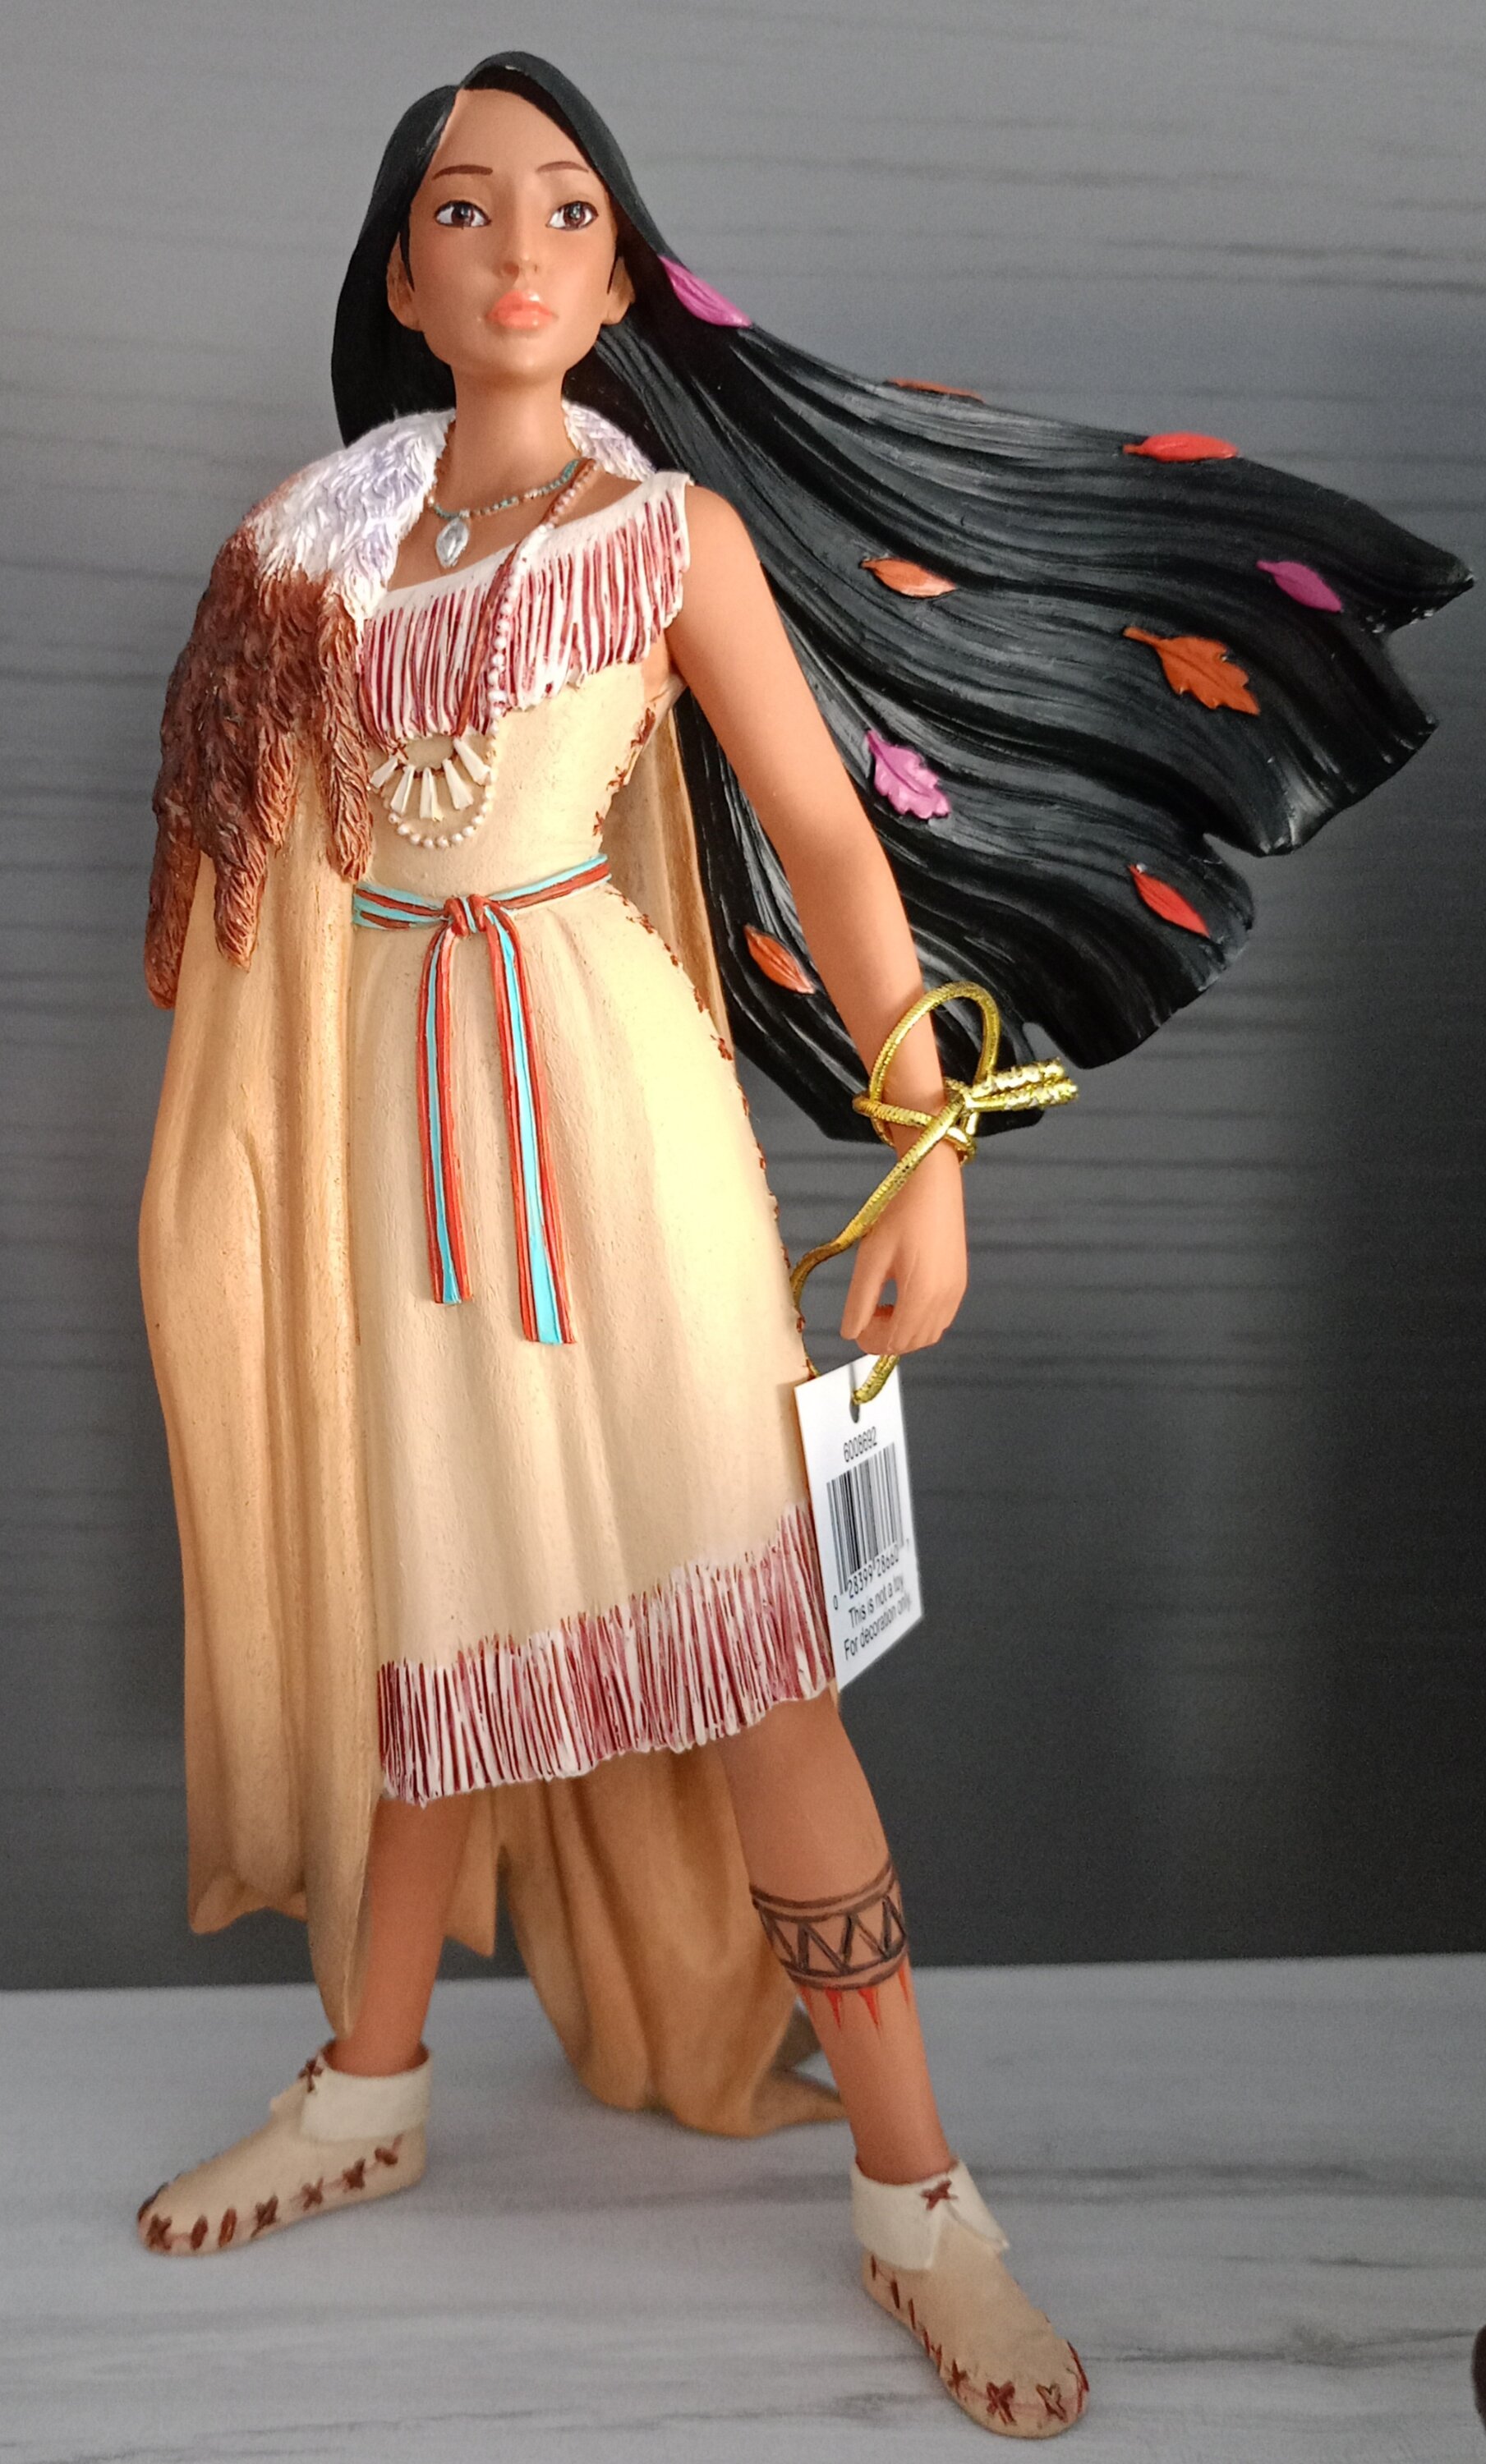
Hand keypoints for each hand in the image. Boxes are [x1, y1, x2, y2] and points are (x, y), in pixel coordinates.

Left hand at [838, 1138, 967, 1355]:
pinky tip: (902, 1299)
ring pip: (928, 1335)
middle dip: (885, 1339)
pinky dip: (919, 1322)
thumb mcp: (871, 1258)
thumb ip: (859, 1301)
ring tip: (882, 1307)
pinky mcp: (960, 1284)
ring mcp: (957, 1293)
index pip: (895, 1341)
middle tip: (865, 1316)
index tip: (855, 1326)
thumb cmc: (901, 1215)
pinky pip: (940, 1320)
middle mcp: (945, 1300)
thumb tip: (850, 1333)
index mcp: (921, 1295)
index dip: (870, 1341)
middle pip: (912, 1343)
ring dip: (903, 1332)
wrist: (933, 1184)